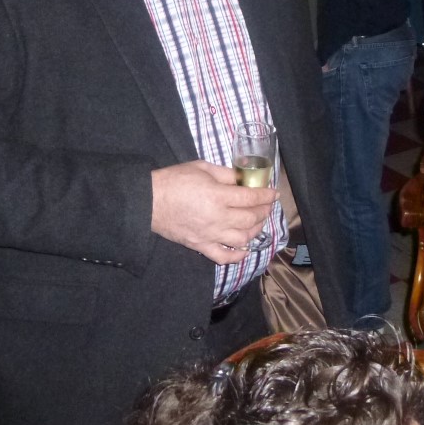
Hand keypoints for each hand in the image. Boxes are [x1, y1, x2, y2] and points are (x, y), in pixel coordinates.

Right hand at [151, 160, 278, 264]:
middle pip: (250, 219)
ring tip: (257, 223)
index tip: (274, 193)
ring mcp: (210, 235)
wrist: (149, 202)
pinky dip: (237, 256)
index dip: (266, 195)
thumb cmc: (175, 180)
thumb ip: (225, 174)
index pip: (250, 198)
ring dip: (255, 231)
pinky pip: (223, 257)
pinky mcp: (201, 246)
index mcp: (218, 196)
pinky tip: (245, 249)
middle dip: (263, 212)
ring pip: (242, 239)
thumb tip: (243, 179)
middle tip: (266, 205)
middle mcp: (218, 218)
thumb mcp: (202, 167)